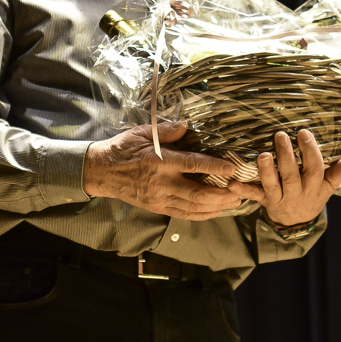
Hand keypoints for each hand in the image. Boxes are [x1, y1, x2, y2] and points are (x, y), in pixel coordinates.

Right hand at [83, 122, 241, 219]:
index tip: (232, 168)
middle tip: (238, 193)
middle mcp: (162, 183)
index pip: (193, 165)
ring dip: (215, 207)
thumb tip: (186, 126)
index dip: (215, 167)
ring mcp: (159, 198)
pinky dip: (200, 215)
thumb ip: (166, 131)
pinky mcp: (157, 207)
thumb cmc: (122, 148)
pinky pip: (182, 215)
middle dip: (221, 195)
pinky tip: (213, 212)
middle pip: (197, 193)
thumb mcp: (142, 133)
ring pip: (192, 207)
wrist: (102, 171)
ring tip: (232, 203)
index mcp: (160, 162)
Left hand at [226, 129, 340, 226]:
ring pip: (273, 185)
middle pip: (291, 175)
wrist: (296, 223)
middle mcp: (297, 193)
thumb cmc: (311, 196)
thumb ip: (336, 174)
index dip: (309, 151)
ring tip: (262, 155)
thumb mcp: (326, 188)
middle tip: (280, 135)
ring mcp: (280, 199)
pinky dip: (243, 191)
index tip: (303, 132)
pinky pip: (254, 196)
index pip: (314, 168)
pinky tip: (232, 183)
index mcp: (314, 187)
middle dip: (286, 156)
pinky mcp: (264, 202)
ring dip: (266, 171)